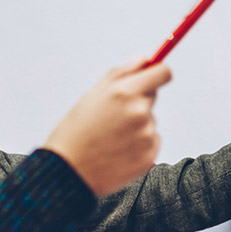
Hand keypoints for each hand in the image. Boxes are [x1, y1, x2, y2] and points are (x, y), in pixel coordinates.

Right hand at [42, 59, 172, 196]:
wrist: (68, 172)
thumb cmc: (76, 130)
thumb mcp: (93, 95)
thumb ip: (121, 73)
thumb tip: (145, 59)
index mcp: (124, 92)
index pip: (162, 73)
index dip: (158, 73)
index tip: (155, 76)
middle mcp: (139, 111)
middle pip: (152, 96)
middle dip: (138, 100)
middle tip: (112, 116)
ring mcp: (146, 135)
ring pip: (150, 121)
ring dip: (137, 125)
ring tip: (111, 138)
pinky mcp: (149, 156)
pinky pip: (151, 141)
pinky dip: (139, 145)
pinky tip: (118, 151)